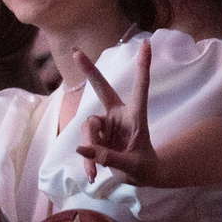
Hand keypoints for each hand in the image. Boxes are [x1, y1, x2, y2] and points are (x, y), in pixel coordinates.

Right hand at [74, 42, 158, 183]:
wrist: (142, 176)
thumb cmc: (145, 167)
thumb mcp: (132, 166)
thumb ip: (108, 157)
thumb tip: (81, 149)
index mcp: (136, 116)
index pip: (140, 88)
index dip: (143, 66)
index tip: (146, 44)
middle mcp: (119, 115)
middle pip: (102, 88)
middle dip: (89, 70)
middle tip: (75, 52)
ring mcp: (106, 124)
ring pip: (88, 127)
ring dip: (89, 148)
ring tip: (94, 171)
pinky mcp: (97, 135)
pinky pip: (85, 142)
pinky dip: (87, 158)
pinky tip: (92, 174)